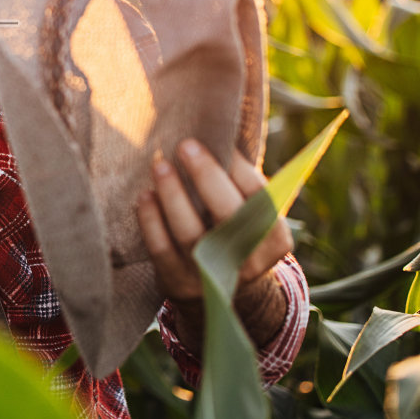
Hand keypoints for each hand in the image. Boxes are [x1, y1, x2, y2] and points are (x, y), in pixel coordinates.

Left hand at [136, 139, 291, 305]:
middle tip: (186, 145)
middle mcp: (247, 260)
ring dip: (173, 194)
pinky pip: (161, 248)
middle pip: (228, 215)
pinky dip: (150, 220)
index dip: (240, 168)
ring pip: (190, 232)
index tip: (220, 140)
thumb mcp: (249, 213)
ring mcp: (211, 274)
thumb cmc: (233, 231)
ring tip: (160, 164)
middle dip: (206, 176)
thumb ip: (241, 181)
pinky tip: (145, 195)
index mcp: (274, 239)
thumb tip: (218, 128)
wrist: (218, 290)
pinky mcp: (178, 281)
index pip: (261, 199)